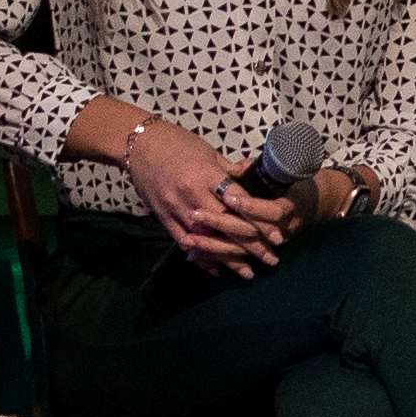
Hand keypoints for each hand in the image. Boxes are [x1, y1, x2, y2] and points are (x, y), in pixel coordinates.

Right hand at [124, 117, 290, 270]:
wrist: (138, 145)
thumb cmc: (177, 143)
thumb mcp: (209, 152)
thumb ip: (231, 169)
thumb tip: (255, 174)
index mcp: (206, 175)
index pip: (239, 202)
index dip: (260, 221)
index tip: (277, 235)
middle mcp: (191, 195)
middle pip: (226, 225)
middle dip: (250, 245)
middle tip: (271, 259)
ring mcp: (175, 208)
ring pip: (205, 239)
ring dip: (227, 258)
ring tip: (248, 273)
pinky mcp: (163, 218)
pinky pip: (183, 241)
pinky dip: (200, 257)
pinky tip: (216, 270)